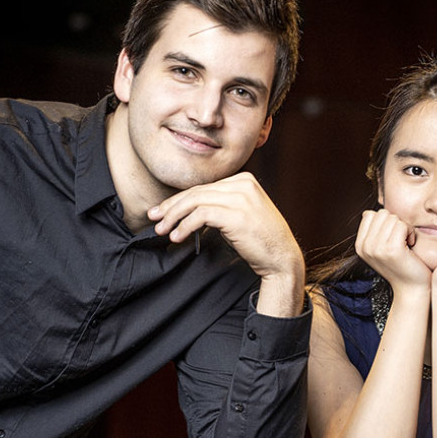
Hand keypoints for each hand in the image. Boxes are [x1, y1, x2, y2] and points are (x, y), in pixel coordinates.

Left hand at [149, 173, 303, 315]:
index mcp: (244, 180)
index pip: (204, 187)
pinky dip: (185, 225)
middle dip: (171, 206)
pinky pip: (201, 215)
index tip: (162, 212)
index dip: (179, 199)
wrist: (281, 258)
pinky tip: (178, 236)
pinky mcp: (236, 214)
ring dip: (174, 217)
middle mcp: (243, 184)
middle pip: (197, 192)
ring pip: (195, 201)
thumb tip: (187, 209)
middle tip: (154, 219)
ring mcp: (241, 198)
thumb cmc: (261, 241)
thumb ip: (221, 205)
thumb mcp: (241, 214)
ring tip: (162, 230)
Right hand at [355, 209, 431, 291]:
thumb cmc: (401, 266)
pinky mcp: (392, 250)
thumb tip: (367, 212)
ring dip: (405, 228)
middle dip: (395, 223)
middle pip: (382, 214)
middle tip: (401, 240)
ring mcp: (377, 248)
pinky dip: (411, 232)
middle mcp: (365, 247)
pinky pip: (402, 225)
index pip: (370, 215)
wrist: (411, 289)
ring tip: (406, 244)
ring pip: (393, 218)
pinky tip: (411, 245)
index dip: (385, 221)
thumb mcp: (381, 248)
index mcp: (360, 246)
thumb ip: (374, 231)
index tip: (392, 237)